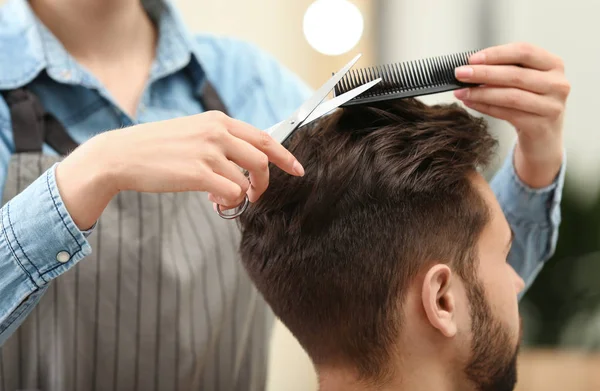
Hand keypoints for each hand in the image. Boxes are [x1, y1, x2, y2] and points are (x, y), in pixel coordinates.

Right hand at [56, 111, 304, 228]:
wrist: (122, 155)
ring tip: (220, 198)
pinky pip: (232, 193)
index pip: (264, 137)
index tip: (298, 170)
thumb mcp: (193, 132)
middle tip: (254, 196)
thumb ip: (220, 142)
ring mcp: (208, 151)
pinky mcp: (198, 172)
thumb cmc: (157, 147)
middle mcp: (217, 132)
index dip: (285, 156)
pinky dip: (229, 202)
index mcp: (218, 120)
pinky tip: (213, 201)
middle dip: (264, 183)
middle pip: (262, 159)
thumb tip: (244, 165)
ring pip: (247, 180)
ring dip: (241, 196)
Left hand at [453, 42, 570, 187]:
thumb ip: (504, 71)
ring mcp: (551, 106)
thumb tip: (470, 67)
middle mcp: (557, 83)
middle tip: (460, 74)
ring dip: (481, 92)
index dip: (496, 54)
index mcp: (553, 65)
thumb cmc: (530, 103)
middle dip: (483, 73)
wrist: (544, 138)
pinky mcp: (541, 125)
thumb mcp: (523, 82)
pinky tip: (471, 103)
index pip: (524, 51)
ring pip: (511, 96)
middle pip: (516, 74)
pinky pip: (507, 114)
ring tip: (461, 91)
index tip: (472, 59)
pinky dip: (485, 107)